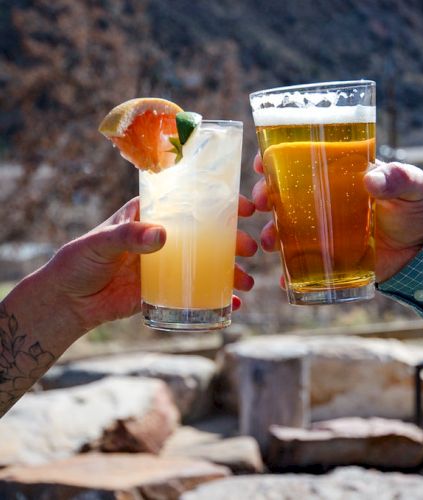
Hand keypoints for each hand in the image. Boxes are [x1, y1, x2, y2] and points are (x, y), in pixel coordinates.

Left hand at [43, 196, 256, 332]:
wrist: (69, 302)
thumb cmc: (79, 261)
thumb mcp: (100, 243)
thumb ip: (128, 236)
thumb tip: (162, 236)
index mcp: (152, 215)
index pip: (191, 201)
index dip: (220, 202)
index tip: (244, 208)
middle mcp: (165, 237)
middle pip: (207, 234)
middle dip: (233, 241)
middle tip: (250, 249)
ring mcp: (168, 264)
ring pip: (207, 263)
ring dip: (230, 271)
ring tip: (247, 283)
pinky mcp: (166, 289)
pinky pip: (196, 292)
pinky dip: (216, 298)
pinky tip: (231, 304)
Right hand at [252, 155, 422, 283]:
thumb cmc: (416, 207)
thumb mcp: (412, 187)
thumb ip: (399, 178)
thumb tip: (372, 180)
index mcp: (336, 175)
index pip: (298, 160)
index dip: (274, 158)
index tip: (260, 162)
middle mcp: (321, 200)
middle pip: (281, 194)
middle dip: (263, 195)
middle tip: (260, 202)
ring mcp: (321, 230)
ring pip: (284, 229)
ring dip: (269, 234)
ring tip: (269, 242)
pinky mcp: (327, 257)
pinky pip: (301, 264)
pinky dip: (289, 273)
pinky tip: (283, 279)